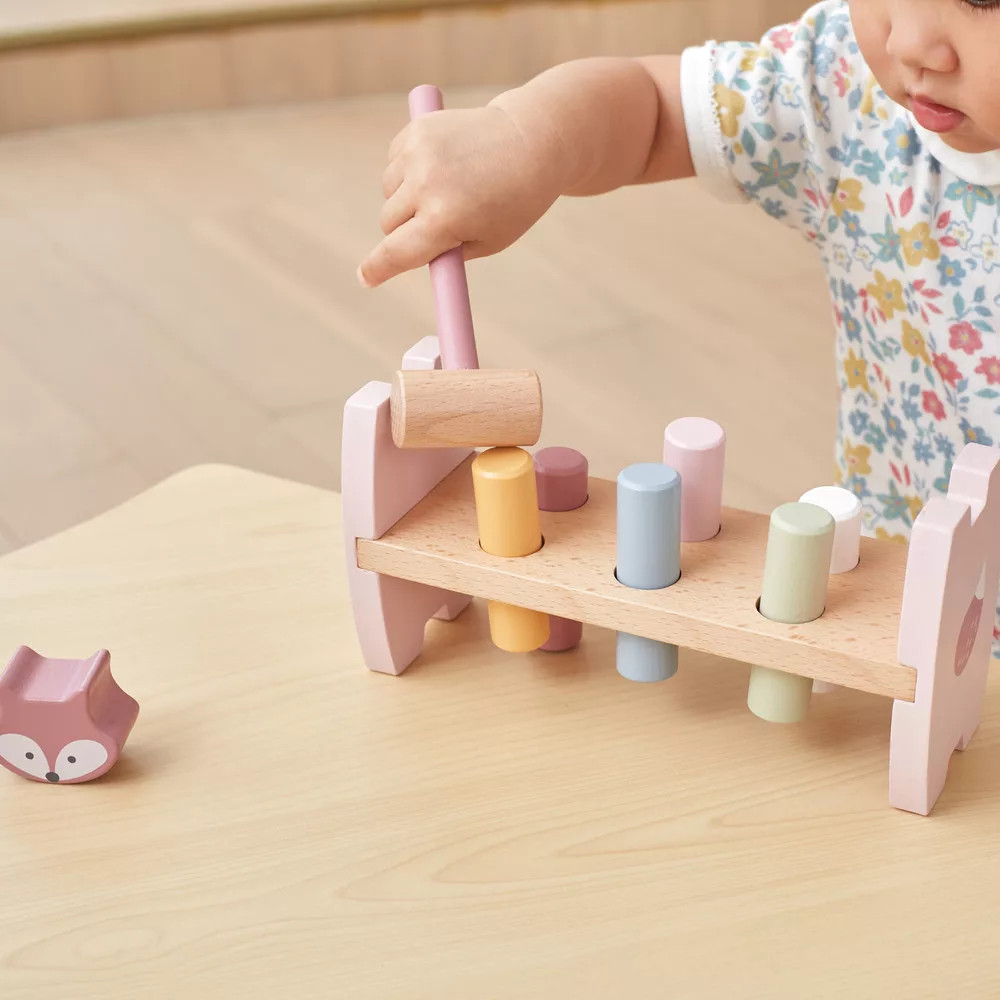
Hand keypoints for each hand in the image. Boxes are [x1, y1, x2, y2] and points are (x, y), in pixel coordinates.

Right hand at [357, 103, 561, 287]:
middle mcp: (425, 185)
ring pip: (388, 192)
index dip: (377, 269)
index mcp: (444, 220)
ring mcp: (418, 154)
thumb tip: (403, 258)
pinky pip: (393, 164)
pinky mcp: (416, 131)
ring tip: (447, 189)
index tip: (367, 278)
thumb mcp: (486, 242)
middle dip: (403, 231)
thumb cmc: (513, 202)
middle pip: (388, 224)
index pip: (394, 253)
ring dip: (406, 199)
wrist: (532, 141)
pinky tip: (441, 166)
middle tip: (435, 224)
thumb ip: (444, 252)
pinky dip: (408, 171)